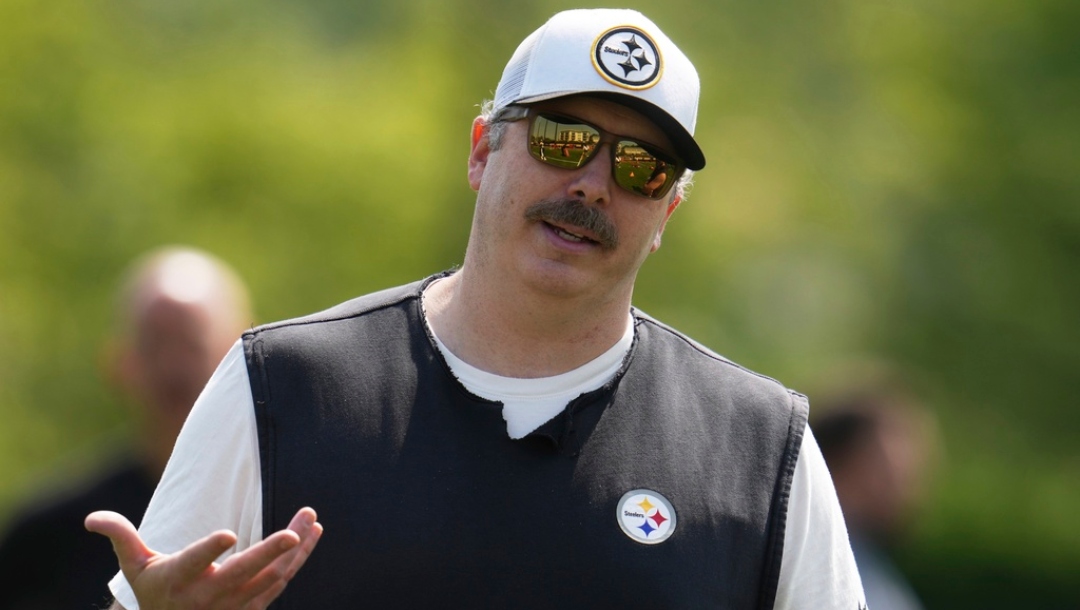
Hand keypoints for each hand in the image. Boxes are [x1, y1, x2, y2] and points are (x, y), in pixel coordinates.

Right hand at [85, 507, 322, 609]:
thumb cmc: (154, 593)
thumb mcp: (134, 568)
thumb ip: (122, 537)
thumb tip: (92, 518)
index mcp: (178, 580)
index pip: (194, 563)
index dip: (209, 551)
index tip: (227, 534)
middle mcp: (208, 595)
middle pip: (243, 574)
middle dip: (269, 553)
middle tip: (292, 533)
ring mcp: (234, 605)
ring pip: (271, 578)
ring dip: (295, 550)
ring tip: (311, 520)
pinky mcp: (253, 608)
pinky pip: (280, 583)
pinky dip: (299, 561)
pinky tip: (313, 536)